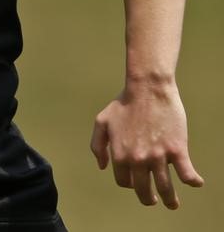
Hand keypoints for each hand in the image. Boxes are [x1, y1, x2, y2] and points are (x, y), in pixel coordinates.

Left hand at [90, 83, 203, 208]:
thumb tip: (103, 167)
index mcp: (119, 155)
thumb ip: (98, 146)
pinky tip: (196, 183)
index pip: (124, 181)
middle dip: (147, 199)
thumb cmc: (123, 104)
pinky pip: (187, 174)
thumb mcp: (102, 122)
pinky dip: (193, 181)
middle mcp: (137, 159)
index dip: (129, 184)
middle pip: (143, 190)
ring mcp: (158, 156)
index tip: (136, 182)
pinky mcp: (176, 150)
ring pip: (165, 188)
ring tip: (172, 203)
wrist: (147, 89)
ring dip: (170, 199)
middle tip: (152, 200)